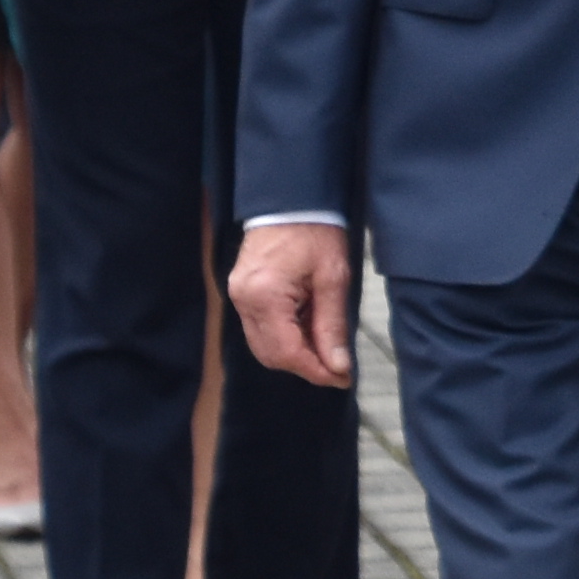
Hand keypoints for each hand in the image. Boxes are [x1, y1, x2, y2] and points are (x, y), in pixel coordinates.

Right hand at [228, 220, 353, 389]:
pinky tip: (308, 328)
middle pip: (270, 355)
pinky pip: (259, 329)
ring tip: (326, 345)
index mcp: (265, 295)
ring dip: (295, 353)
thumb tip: (338, 366)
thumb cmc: (314, 231)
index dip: (315, 370)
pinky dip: (285, 336)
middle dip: (305, 365)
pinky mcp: (240, 293)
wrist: (290, 200)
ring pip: (263, 346)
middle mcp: (243, 300)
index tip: (341, 378)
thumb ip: (333, 325)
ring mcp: (237, 297)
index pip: (287, 352)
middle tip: (338, 367)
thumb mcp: (333, 278)